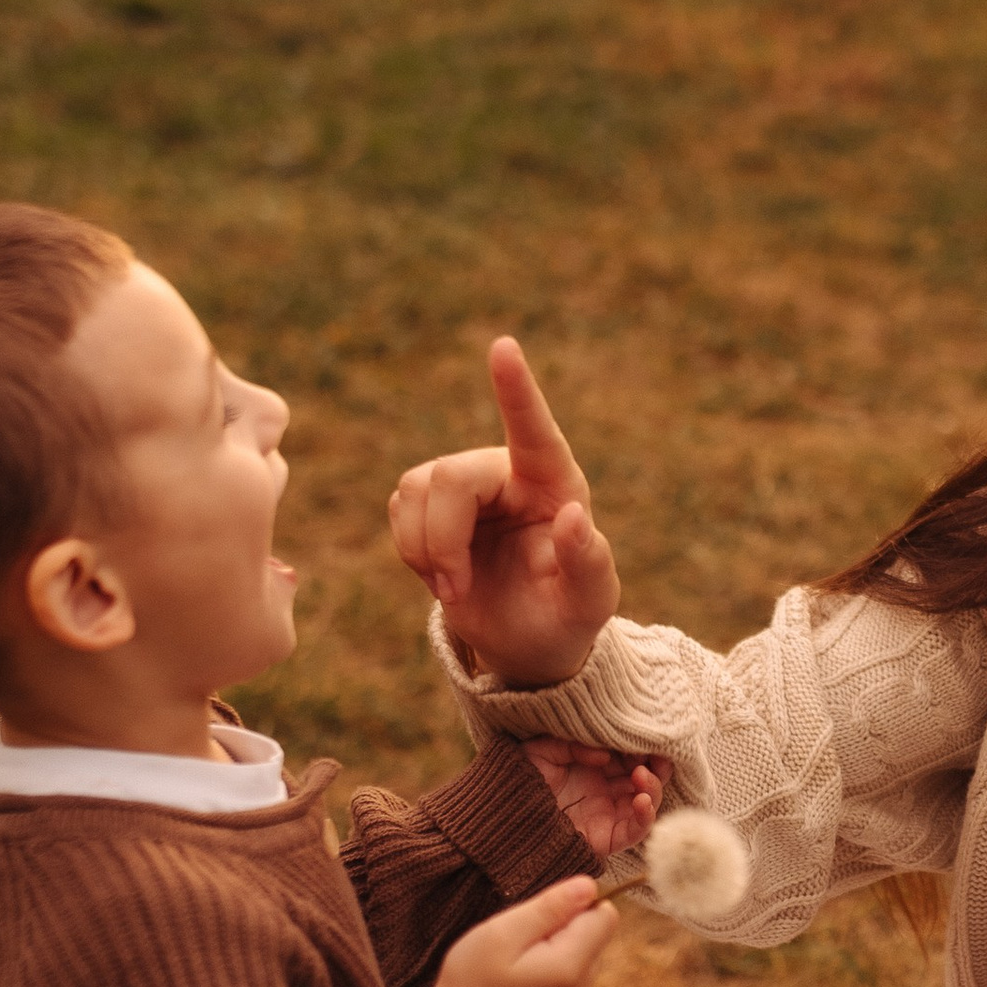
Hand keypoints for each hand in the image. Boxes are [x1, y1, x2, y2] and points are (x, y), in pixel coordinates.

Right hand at [390, 338, 618, 687]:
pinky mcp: (429, 501)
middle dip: (443, 538)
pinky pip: (397, 506)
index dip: (515, 389)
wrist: (524, 640)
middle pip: (450, 475)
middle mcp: (507, 471)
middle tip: (456, 590)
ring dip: (424, 549)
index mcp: (554, 483)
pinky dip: (410, 550)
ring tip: (454, 588)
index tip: (503, 346)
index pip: (534, 429)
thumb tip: (573, 517)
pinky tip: (440, 576)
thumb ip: (589, 562)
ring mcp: (465, 483)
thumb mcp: (589, 601)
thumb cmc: (565, 615)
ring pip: (414, 488)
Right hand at [429, 879, 617, 986]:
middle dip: (563, 930)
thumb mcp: (502, 933)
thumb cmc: (471, 981)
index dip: (574, 906)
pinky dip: (553, 972)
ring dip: (557, 951)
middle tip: (519, 945)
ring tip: (517, 966)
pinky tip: (522, 983)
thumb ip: (550, 908)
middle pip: (595, 937)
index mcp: (572, 968)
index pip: (605, 917)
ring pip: (584, 956)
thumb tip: (589, 886)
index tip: (538, 920)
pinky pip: (573, 979)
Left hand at [525, 737, 668, 860]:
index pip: (630, 754)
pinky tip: (643, 799)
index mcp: (595, 766)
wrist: (505, 819)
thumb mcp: (542, 750)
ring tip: (641, 774)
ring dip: (653, 786)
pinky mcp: (608, 837)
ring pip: (648, 800)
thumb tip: (604, 754)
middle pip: (646, 775)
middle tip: (653, 753)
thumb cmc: (520, 780)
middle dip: (656, 763)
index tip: (641, 735)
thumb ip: (573, 744)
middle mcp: (606, 788)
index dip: (640, 744)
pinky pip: (637, 831)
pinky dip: (647, 816)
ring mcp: (609, 813)